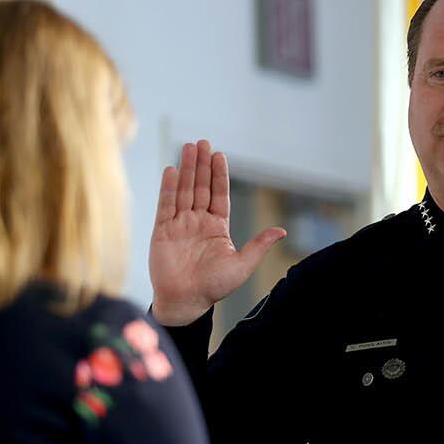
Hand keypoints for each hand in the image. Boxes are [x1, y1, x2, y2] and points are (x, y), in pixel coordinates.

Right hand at [149, 139, 285, 325]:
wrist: (186, 302)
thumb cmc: (214, 287)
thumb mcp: (242, 265)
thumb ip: (258, 245)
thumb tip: (282, 231)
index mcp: (217, 228)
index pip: (218, 195)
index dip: (218, 175)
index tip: (219, 155)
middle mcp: (198, 222)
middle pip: (200, 187)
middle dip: (201, 165)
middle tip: (202, 142)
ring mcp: (180, 225)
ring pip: (183, 191)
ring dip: (185, 169)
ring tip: (188, 147)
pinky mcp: (162, 231)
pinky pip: (165, 204)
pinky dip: (168, 187)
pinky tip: (171, 169)